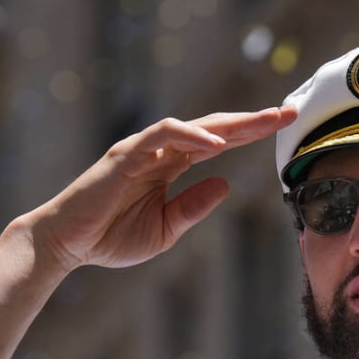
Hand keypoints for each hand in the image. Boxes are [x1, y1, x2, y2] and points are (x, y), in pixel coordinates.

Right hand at [27, 107, 296, 273]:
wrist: (67, 245)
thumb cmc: (112, 237)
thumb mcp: (167, 229)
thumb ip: (194, 207)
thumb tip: (226, 185)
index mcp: (172, 167)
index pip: (218, 142)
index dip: (251, 133)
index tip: (285, 127)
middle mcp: (161, 152)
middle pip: (215, 127)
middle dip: (253, 119)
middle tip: (291, 112)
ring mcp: (143, 150)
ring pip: (194, 124)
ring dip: (232, 122)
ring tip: (266, 120)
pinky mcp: (125, 155)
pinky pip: (162, 136)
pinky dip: (191, 135)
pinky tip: (218, 143)